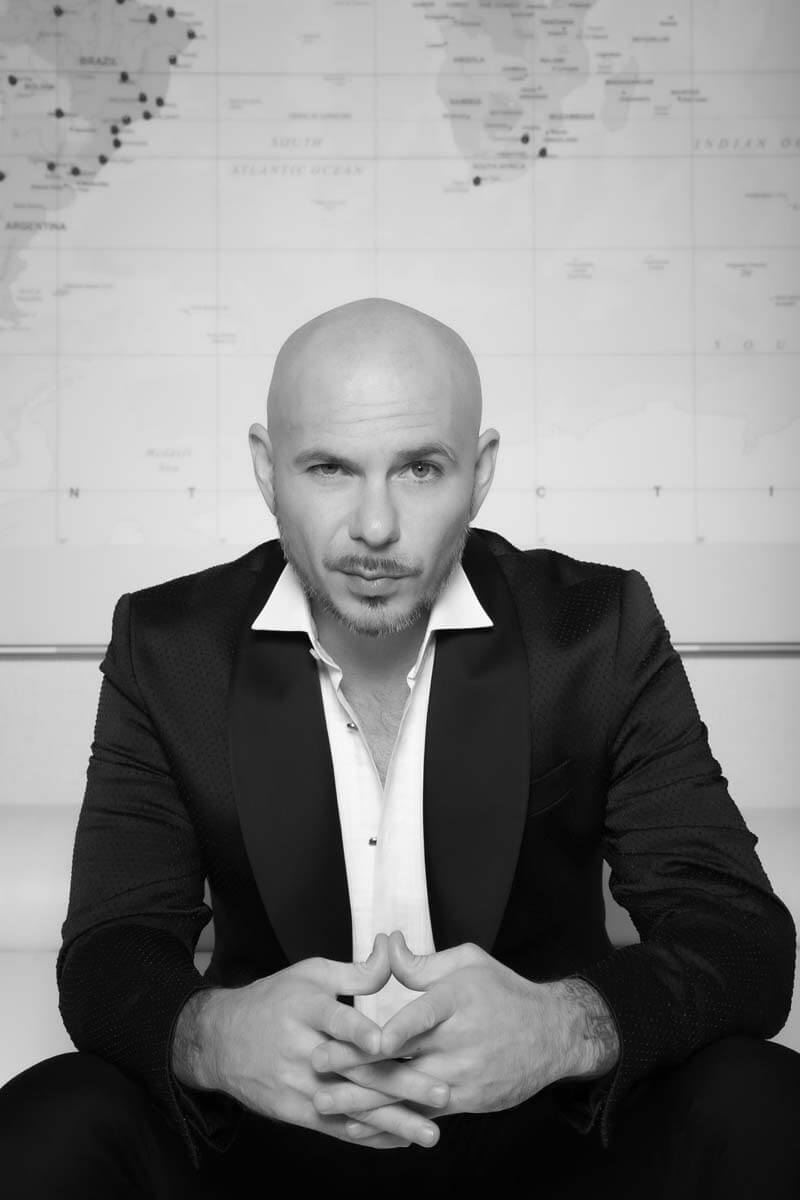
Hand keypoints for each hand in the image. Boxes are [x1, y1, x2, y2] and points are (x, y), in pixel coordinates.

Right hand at [210, 932, 441, 1148]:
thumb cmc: (275, 1000)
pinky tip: (402, 1141)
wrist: (221, 1040)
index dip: (357, 1030)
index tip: (383, 1040)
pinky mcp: (296, 1112)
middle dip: (401, 1084)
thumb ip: (356, 971)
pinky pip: (337, 1128)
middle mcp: (301, 1050)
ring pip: (351, 1106)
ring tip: (431, 1132)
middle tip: (443, 1092)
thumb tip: (393, 950)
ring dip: (393, 1121)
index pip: (334, 1020)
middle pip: (355, 1070)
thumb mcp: (310, 974)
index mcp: (305, 1009)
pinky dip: (370, 1136)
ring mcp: (298, 1086)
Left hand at [311, 931, 577, 1134]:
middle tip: (317, 1063)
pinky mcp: (464, 1102)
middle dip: (357, 1064)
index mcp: (458, 1001)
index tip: (369, 1038)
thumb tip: (385, 944)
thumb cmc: (503, 992)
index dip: (397, 1029)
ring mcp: (461, 1077)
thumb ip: (421, 962)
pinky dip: (388, 1122)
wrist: (552, 1035)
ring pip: (406, 1093)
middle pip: (404, 1058)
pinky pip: (420, 1115)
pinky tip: (358, 1126)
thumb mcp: (468, 962)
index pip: (424, 1015)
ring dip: (362, 1100)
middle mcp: (459, 1042)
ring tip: (324, 1102)